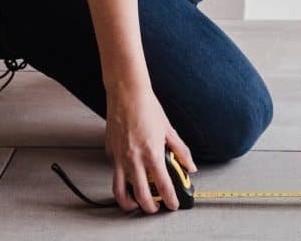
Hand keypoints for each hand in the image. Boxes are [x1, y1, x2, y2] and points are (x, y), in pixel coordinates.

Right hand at [104, 84, 196, 213]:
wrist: (126, 93)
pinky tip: (130, 175)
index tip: (173, 205)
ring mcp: (119, 158)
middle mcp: (134, 159)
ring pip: (120, 192)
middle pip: (141, 196)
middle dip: (150, 208)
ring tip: (137, 203)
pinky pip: (115, 173)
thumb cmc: (147, 107)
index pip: (164, 186)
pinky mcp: (109, 153)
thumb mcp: (169, 130)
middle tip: (156, 208)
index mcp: (152, 154)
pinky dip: (122, 180)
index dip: (170, 200)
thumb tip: (191, 166)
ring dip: (129, 203)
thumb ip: (181, 151)